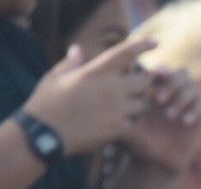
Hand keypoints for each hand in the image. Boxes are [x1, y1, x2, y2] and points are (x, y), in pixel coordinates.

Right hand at [23, 39, 156, 154]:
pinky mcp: (118, 128)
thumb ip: (71, 63)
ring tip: (124, 105)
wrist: (45, 134)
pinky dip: (128, 122)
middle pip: (144, 81)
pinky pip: (133, 123)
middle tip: (137, 84)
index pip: (125, 53)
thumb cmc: (46, 103)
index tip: (155, 43)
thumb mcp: (55, 77)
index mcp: (96, 71)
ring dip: (137, 103)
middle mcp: (111, 88)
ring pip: (142, 104)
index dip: (143, 45)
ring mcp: (117, 109)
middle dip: (144, 81)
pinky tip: (115, 122)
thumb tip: (77, 49)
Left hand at [123, 66, 200, 171]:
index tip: (157, 76)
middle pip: (182, 73)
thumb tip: (115, 87)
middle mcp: (177, 91)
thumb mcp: (128, 123)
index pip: (164, 70)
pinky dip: (195, 110)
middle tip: (159, 100)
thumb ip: (123, 107)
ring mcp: (191, 101)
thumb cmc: (141, 140)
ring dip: (181, 99)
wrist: (160, 160)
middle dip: (171, 84)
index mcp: (159, 87)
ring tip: (170, 116)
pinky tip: (185, 122)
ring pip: (194, 87)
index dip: (162, 70)